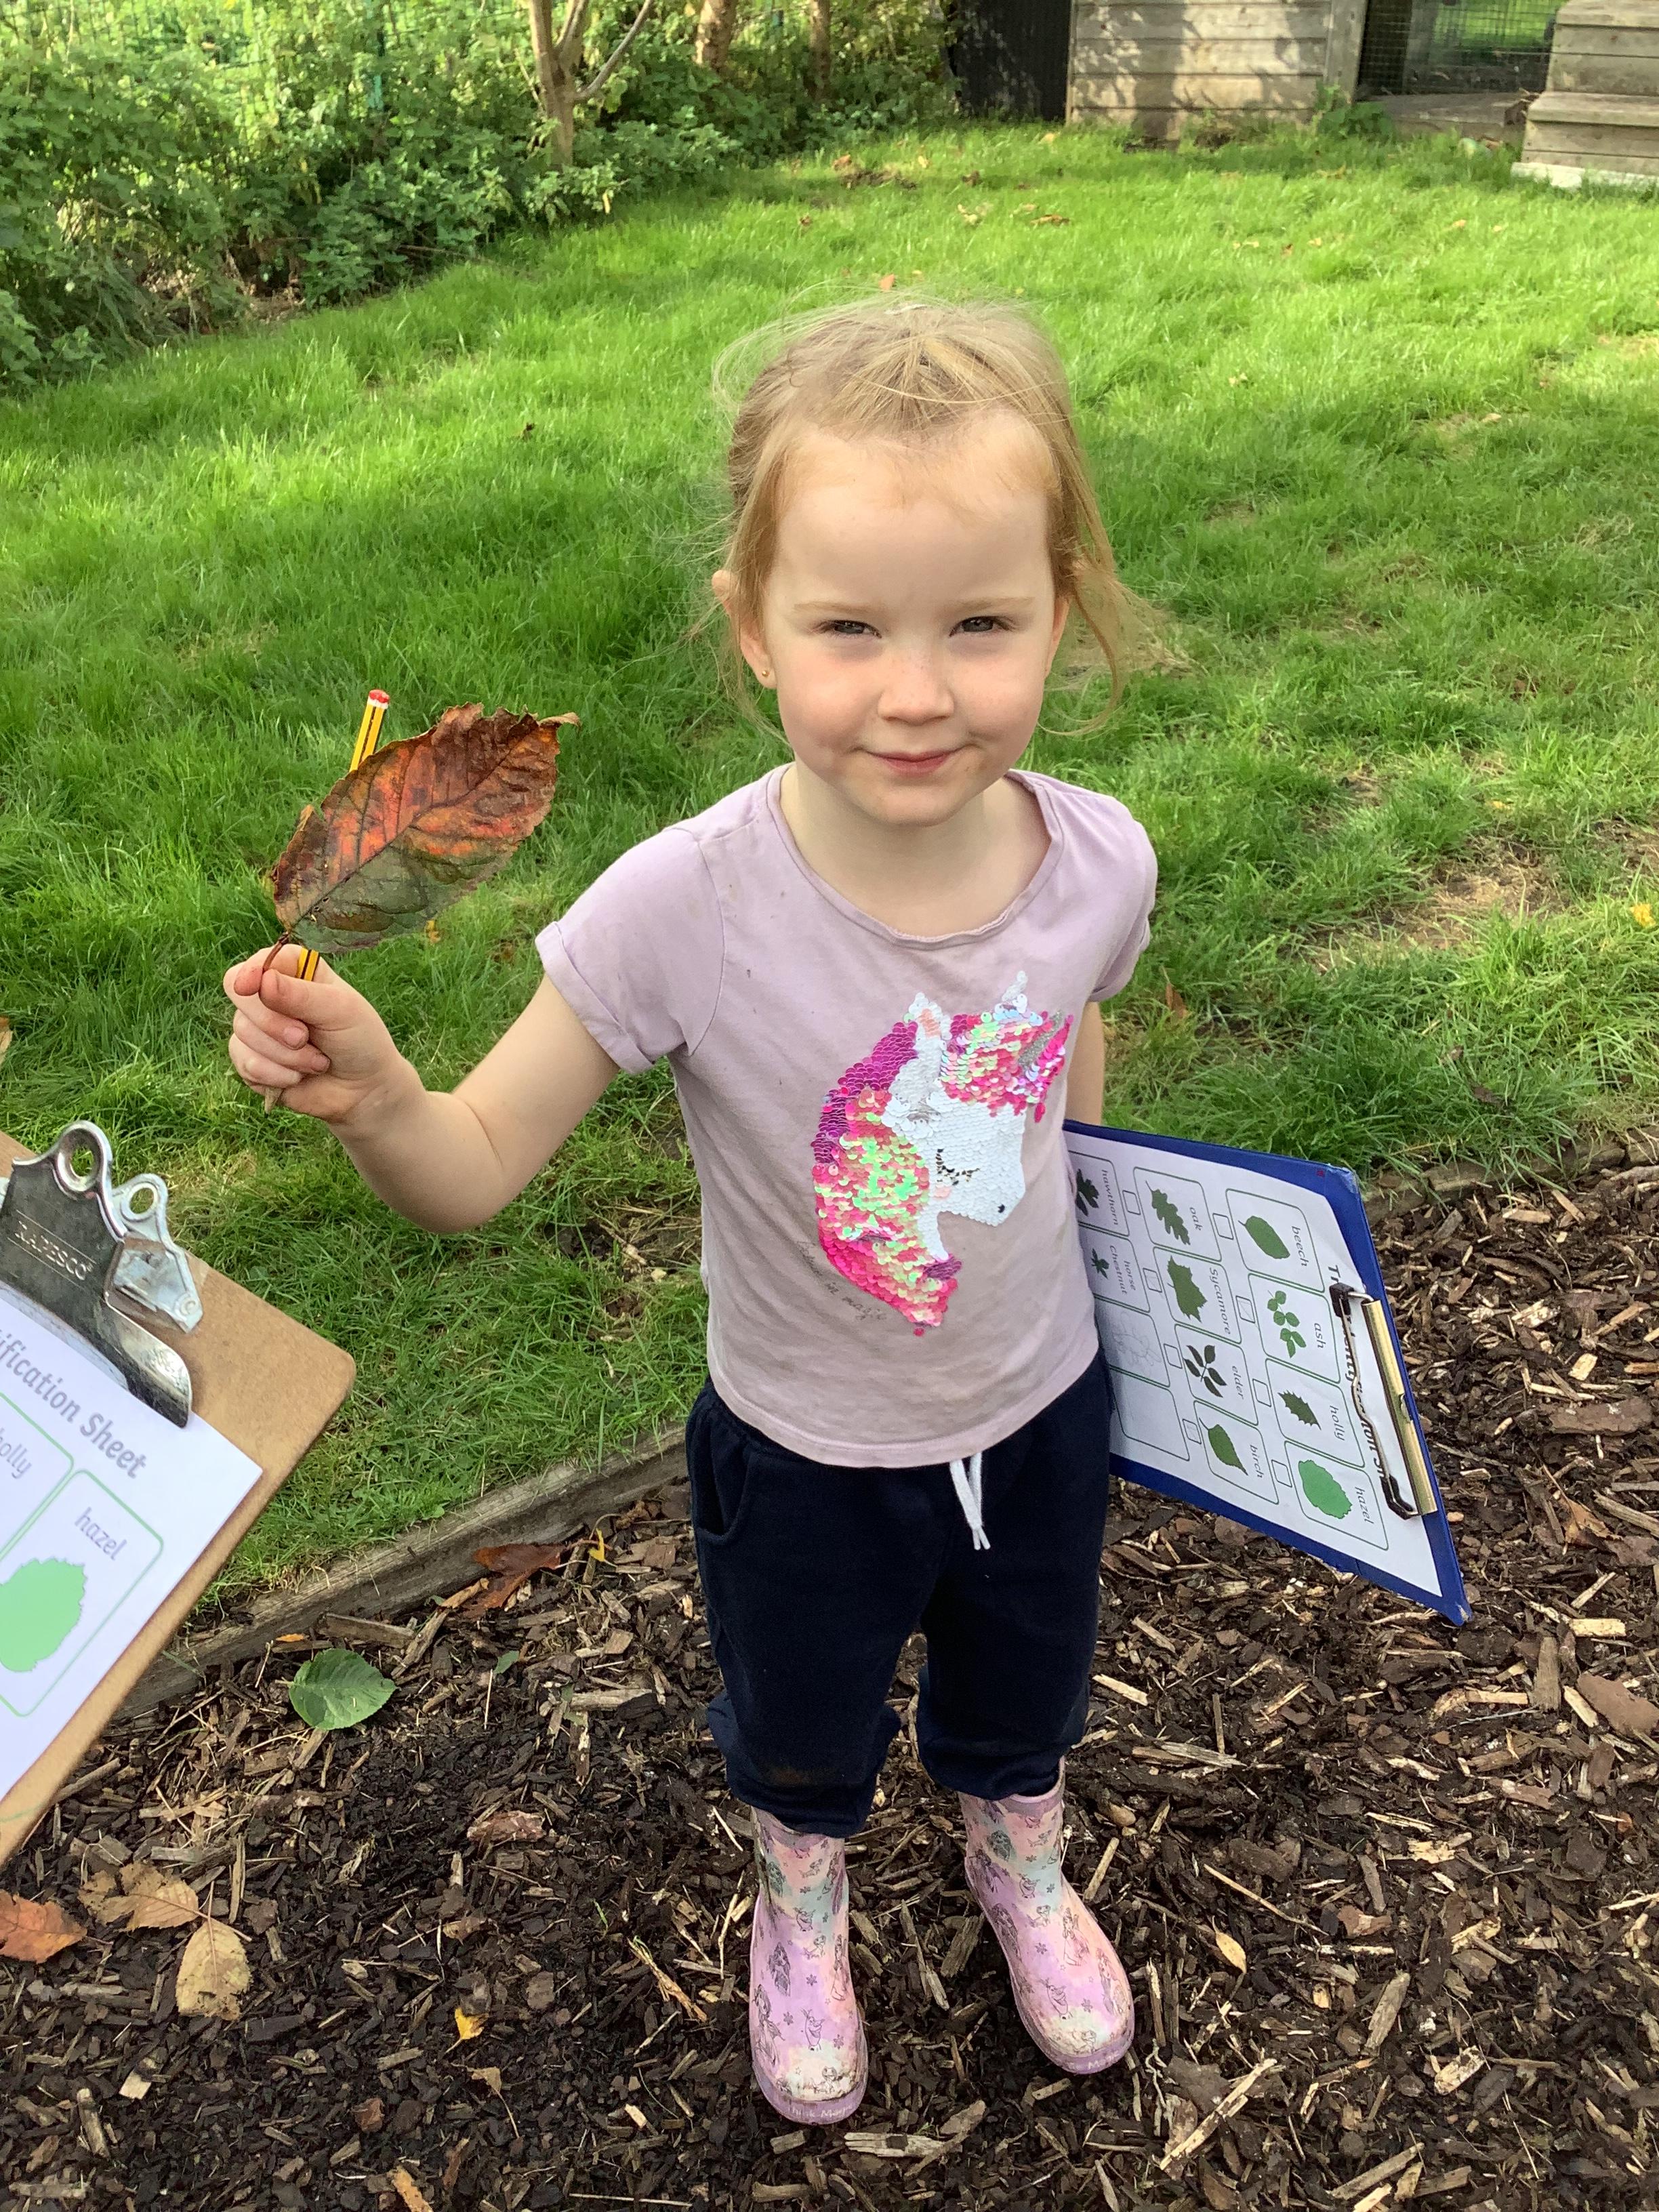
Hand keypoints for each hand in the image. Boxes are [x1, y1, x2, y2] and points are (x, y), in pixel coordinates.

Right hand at [224, 944, 408, 1125]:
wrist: (364, 1089)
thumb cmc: (359, 1040)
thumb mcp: (340, 1012)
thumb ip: (302, 996)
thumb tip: (263, 981)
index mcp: (295, 972)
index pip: (258, 963)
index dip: (250, 974)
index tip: (249, 987)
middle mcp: (271, 996)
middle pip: (240, 996)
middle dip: (274, 1024)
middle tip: (304, 1038)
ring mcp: (258, 1029)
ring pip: (242, 1033)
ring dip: (284, 1056)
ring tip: (316, 1062)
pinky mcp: (252, 1061)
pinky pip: (244, 1063)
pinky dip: (275, 1075)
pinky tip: (298, 1078)